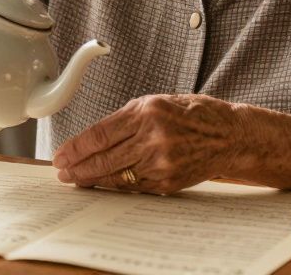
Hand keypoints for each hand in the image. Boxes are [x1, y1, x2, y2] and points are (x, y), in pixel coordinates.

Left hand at [52, 94, 245, 194]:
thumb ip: (126, 119)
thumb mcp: (156, 103)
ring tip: (75, 179)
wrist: (230, 136)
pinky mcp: (168, 181)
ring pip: (115, 175)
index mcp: (147, 112)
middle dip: (77, 166)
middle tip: (61, 171)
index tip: (61, 154)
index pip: (100, 134)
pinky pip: (133, 187)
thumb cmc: (193, 114)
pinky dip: (114, 186)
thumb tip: (93, 138)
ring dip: (92, 179)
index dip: (76, 147)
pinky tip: (101, 184)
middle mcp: (153, 138)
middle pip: (103, 157)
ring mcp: (161, 162)